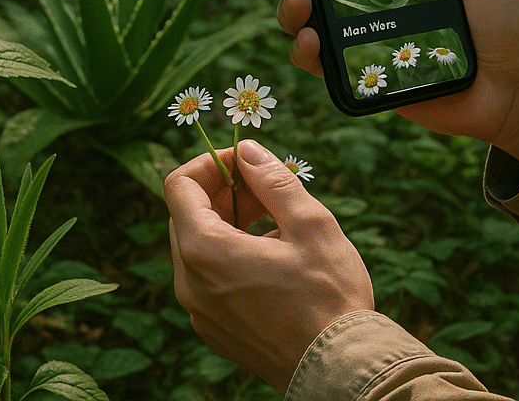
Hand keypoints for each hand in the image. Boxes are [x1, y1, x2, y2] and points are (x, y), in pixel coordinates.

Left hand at [166, 139, 373, 393]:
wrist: (339, 367)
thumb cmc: (329, 297)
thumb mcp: (310, 224)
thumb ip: (273, 181)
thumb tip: (248, 150)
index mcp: (206, 252)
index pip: (179, 186)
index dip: (210, 163)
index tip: (246, 162)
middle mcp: (190, 283)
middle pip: (187, 216)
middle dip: (223, 193)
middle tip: (268, 191)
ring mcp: (199, 311)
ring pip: (198, 248)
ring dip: (229, 224)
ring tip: (278, 225)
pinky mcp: (213, 329)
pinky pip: (208, 279)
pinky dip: (231, 257)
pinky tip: (274, 261)